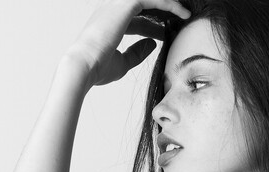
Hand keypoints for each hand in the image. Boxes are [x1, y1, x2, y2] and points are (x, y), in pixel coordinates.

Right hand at [65, 0, 190, 87]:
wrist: (84, 65)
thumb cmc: (98, 68)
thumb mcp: (123, 62)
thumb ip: (137, 52)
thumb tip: (153, 44)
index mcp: (110, 22)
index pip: (136, 18)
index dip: (153, 26)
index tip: (167, 35)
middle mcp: (112, 9)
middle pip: (143, 4)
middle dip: (162, 11)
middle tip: (180, 20)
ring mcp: (117, 4)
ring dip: (168, 4)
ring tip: (185, 14)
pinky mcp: (124, 4)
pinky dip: (169, 4)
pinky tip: (182, 13)